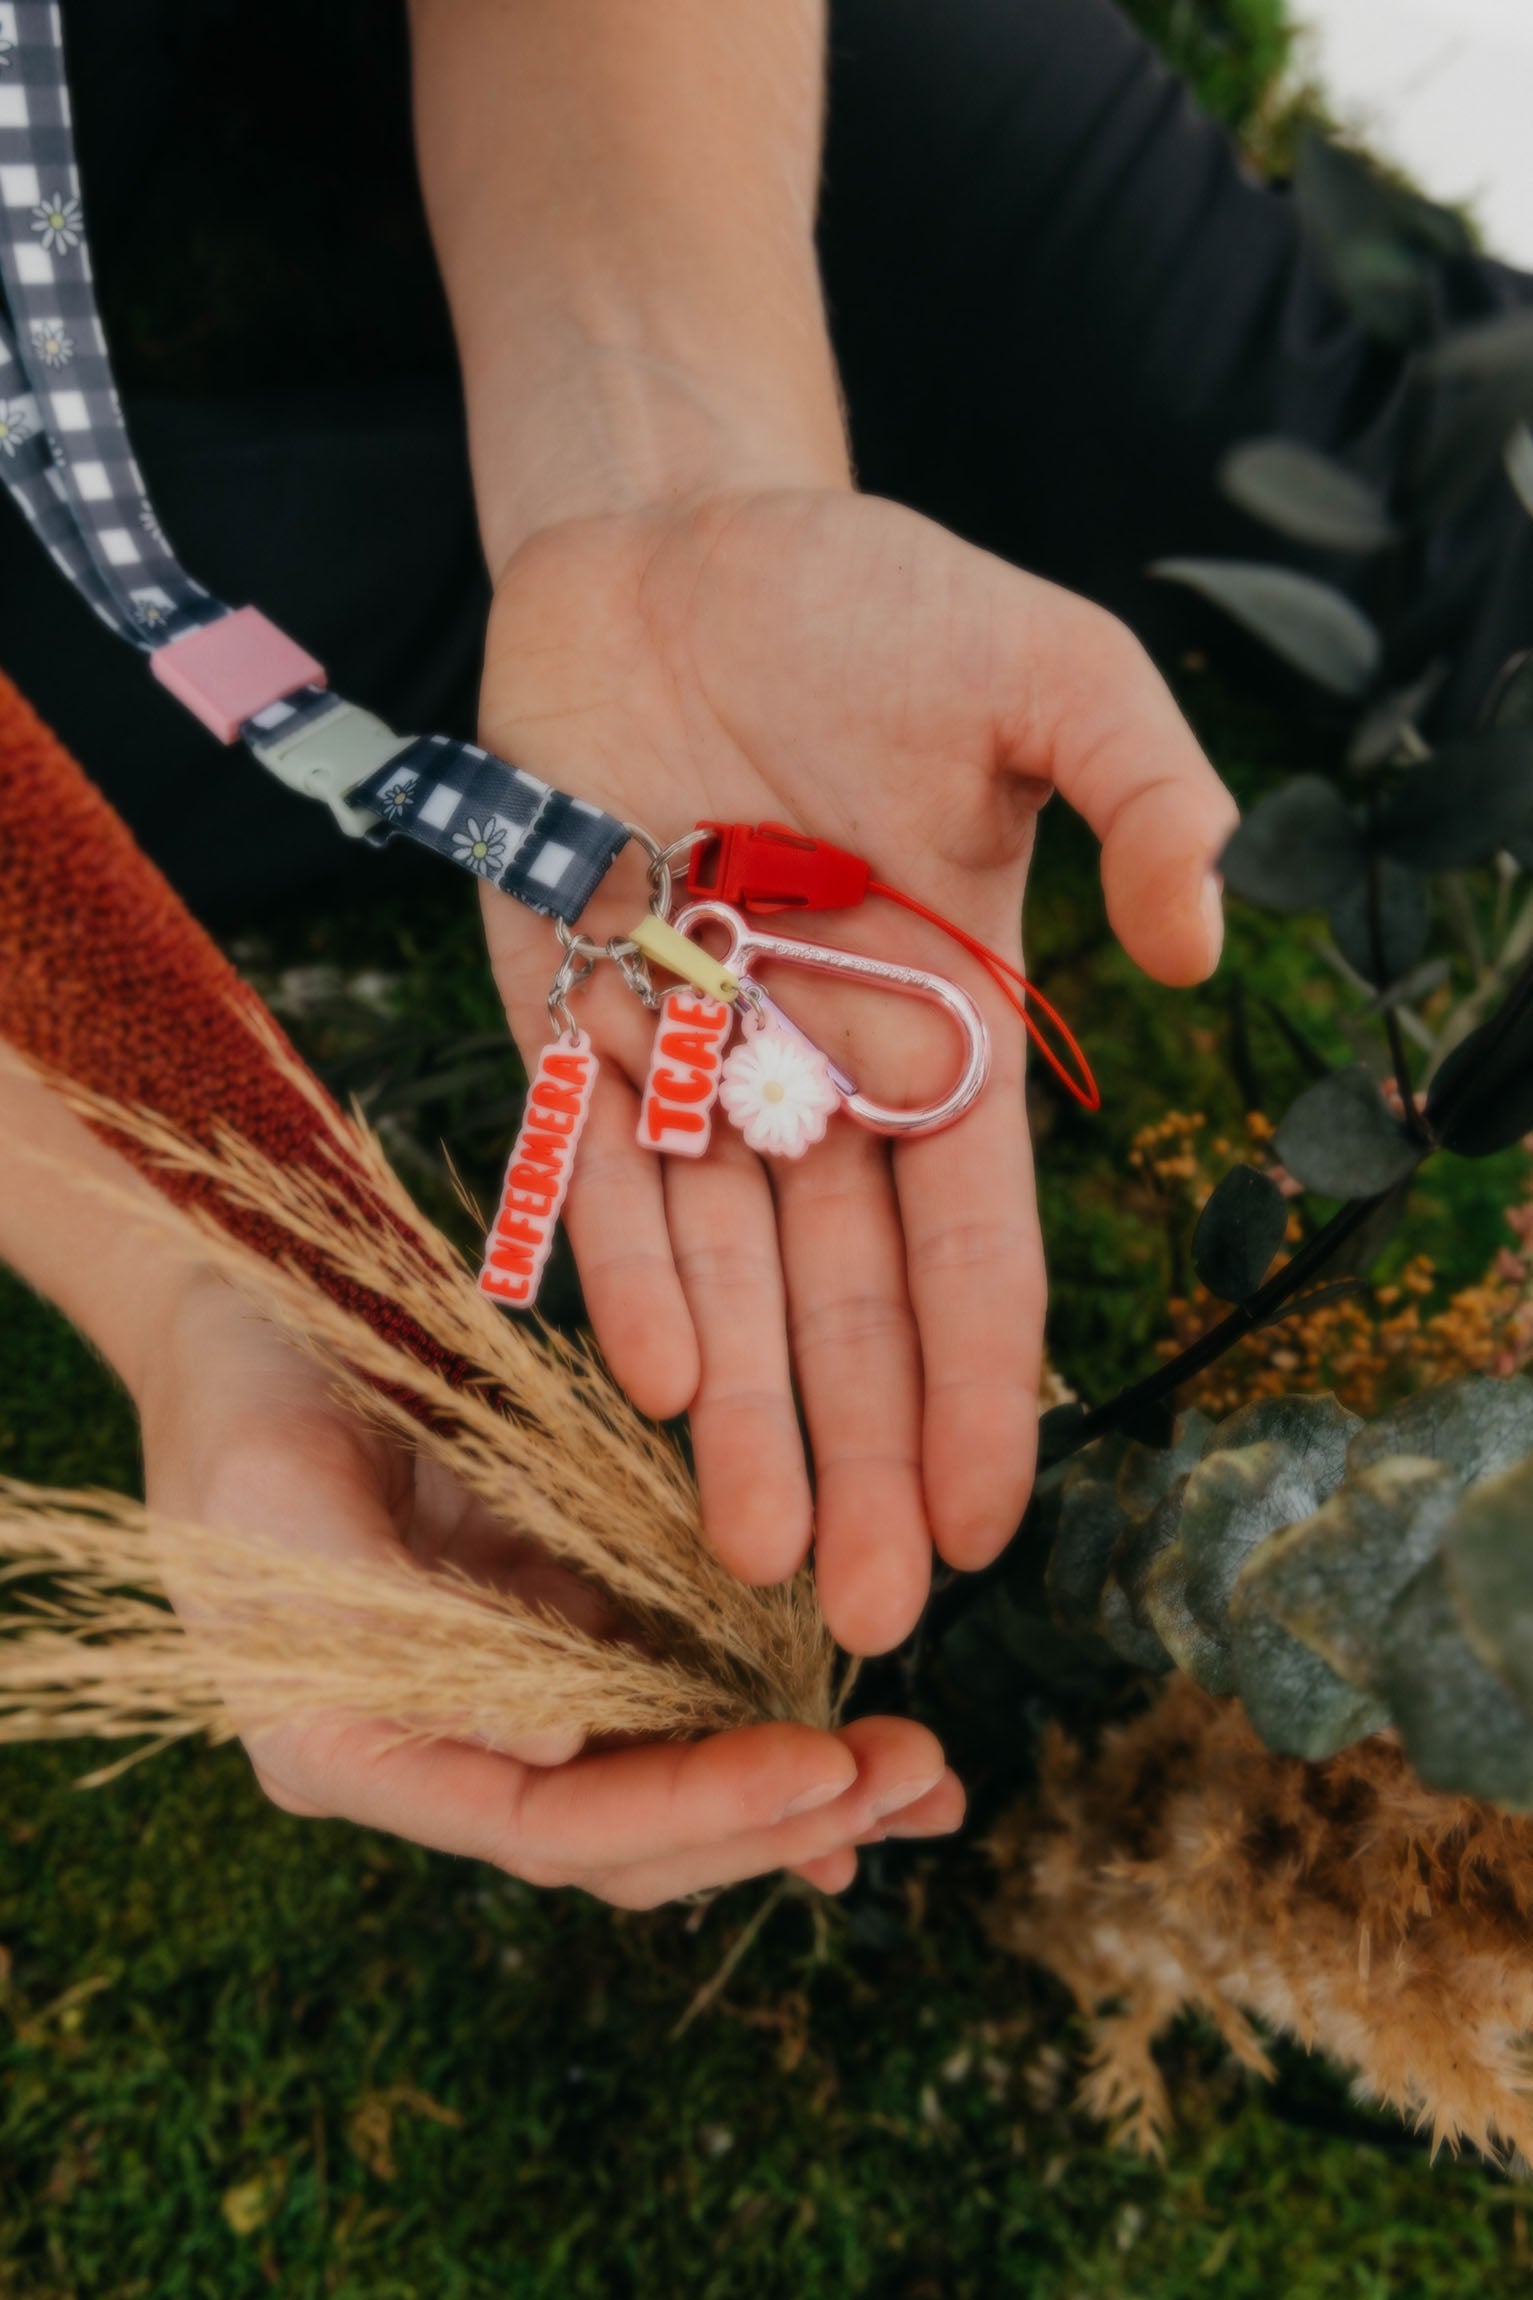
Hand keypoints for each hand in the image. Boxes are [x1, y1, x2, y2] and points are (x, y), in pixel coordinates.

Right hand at [137, 1276, 961, 1905]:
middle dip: (774, 1815)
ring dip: (796, 1783)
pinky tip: (858, 1718)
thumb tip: (561, 1760)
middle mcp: (443, 1747)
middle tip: (915, 1780)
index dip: (687, 1810)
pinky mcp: (555, 1612)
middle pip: (627, 1832)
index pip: (546, 1827)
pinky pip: (674, 1678)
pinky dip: (763, 1698)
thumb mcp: (283, 1511)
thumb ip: (405, 1640)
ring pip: (666, 1773)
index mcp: (355, 1751)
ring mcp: (507, 1684)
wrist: (237, 1314)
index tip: (817, 1772)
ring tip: (926, 1782)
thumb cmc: (231, 1404)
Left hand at [479, 488, 1236, 1654]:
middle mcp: (819, 1069)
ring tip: (755, 1556)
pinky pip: (597, 1168)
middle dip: (862, 1453)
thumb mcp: (1048, 667)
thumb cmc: (870, 600)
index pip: (972, 1239)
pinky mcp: (564, 1013)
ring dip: (741, 1412)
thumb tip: (1201, 944)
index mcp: (946, 1023)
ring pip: (723, 1269)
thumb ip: (1144, 787)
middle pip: (846, 1296)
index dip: (981, 1380)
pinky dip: (624, 1268)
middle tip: (875, 1612)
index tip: (990, 1519)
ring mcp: (688, 1052)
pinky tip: (653, 1384)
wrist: (672, 542)